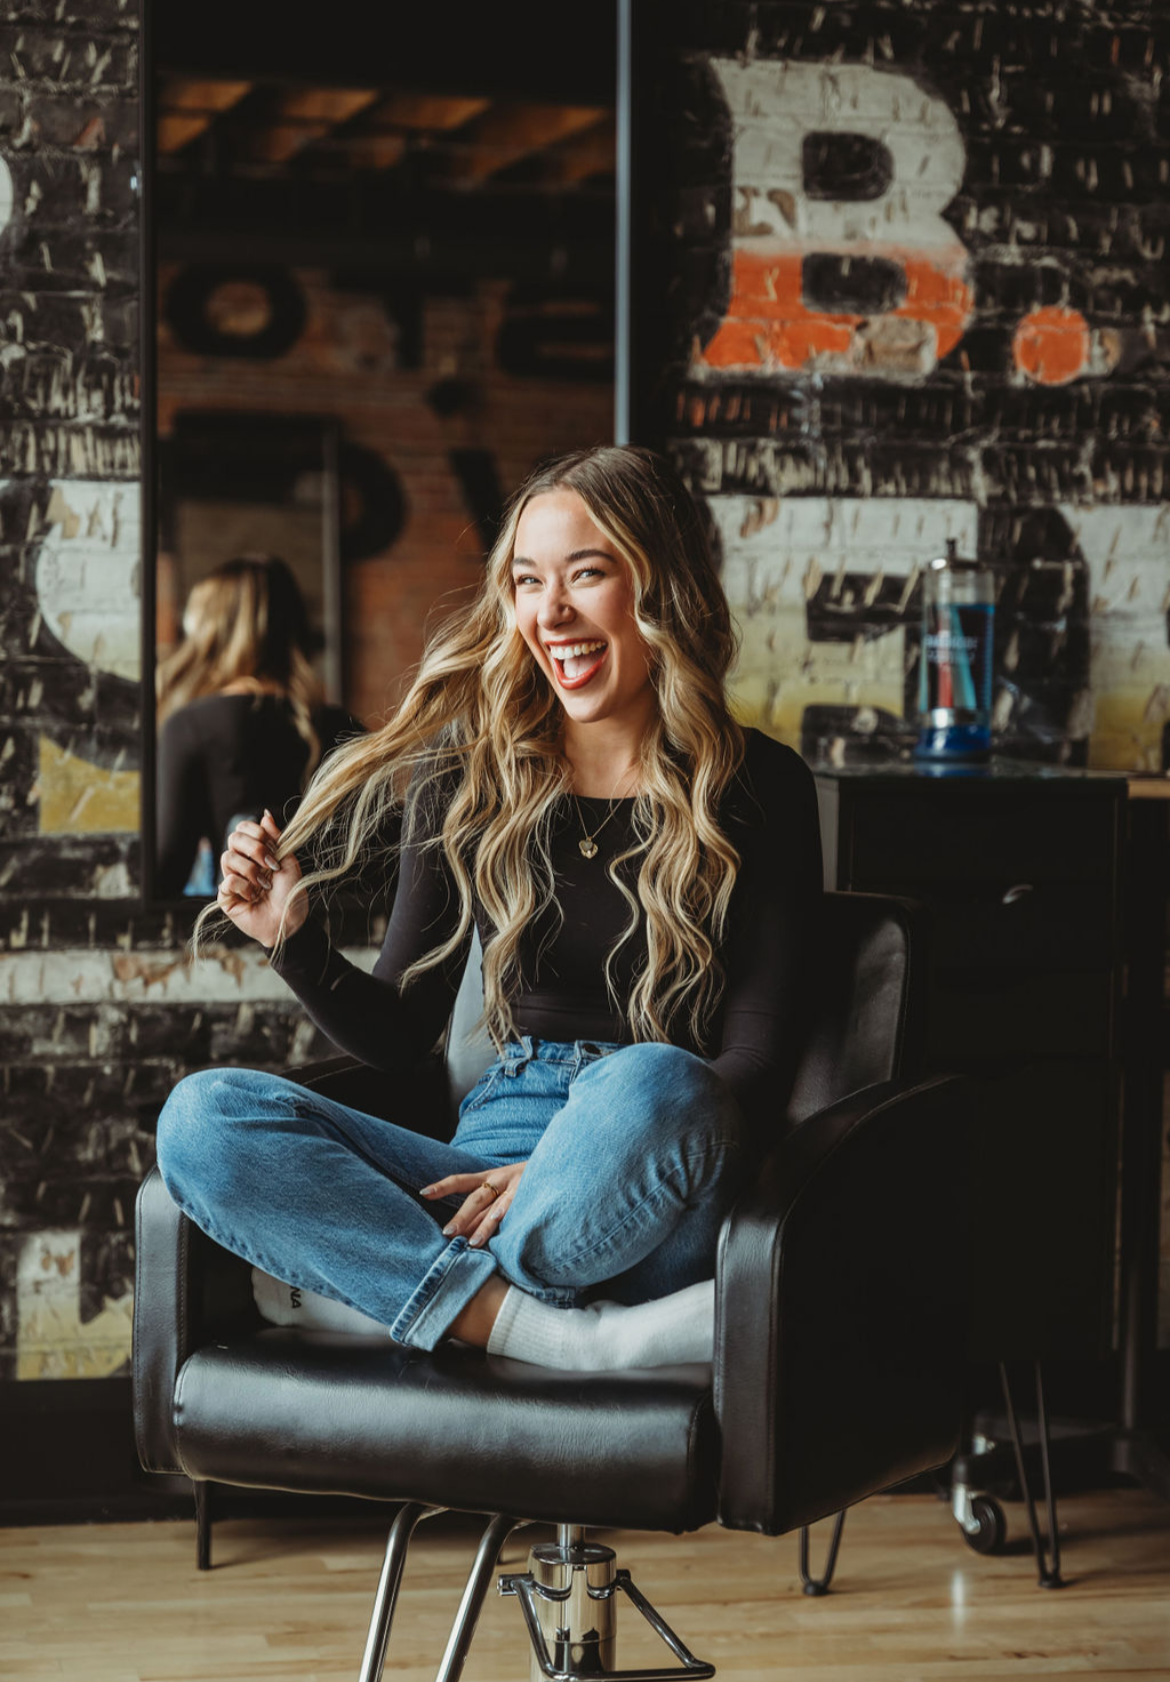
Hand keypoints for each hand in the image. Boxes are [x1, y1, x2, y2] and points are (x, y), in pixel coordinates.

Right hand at [217, 810, 305, 948]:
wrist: (289, 920)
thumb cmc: (291, 892)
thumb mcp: (288, 861)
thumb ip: (275, 837)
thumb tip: (265, 815)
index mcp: (256, 852)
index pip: (243, 829)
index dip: (256, 833)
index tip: (273, 847)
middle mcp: (242, 862)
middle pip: (233, 838)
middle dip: (254, 849)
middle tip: (270, 864)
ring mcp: (232, 878)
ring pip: (228, 858)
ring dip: (251, 871)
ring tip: (264, 886)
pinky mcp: (225, 896)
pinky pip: (228, 880)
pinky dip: (245, 888)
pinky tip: (253, 897)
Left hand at [421, 1162, 526, 1247]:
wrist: (560, 1162)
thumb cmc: (527, 1182)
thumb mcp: (502, 1191)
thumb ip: (484, 1211)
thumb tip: (462, 1236)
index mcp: (490, 1177)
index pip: (461, 1181)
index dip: (442, 1186)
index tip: (424, 1193)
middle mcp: (500, 1179)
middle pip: (476, 1199)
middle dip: (462, 1217)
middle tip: (447, 1233)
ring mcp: (517, 1186)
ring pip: (496, 1207)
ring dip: (483, 1226)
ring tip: (472, 1242)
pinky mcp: (532, 1193)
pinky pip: (518, 1207)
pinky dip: (508, 1218)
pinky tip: (502, 1230)